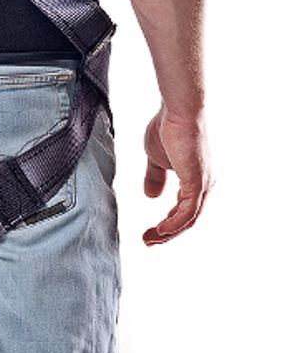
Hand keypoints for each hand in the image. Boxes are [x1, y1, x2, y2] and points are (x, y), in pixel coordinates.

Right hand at [143, 105, 212, 244]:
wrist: (177, 111)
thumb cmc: (168, 127)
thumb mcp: (156, 158)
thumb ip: (155, 177)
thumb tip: (150, 196)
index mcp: (195, 179)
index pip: (184, 209)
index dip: (168, 223)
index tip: (151, 231)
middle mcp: (204, 185)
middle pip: (187, 219)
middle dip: (167, 233)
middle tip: (148, 241)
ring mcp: (203, 185)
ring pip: (188, 220)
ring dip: (168, 233)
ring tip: (150, 239)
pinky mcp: (198, 183)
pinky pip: (187, 213)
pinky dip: (174, 224)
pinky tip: (161, 230)